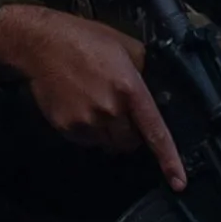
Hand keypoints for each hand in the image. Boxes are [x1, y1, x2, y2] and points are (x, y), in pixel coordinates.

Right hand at [0, 2, 180, 182]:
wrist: (41, 43)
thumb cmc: (84, 39)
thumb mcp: (126, 46)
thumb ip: (144, 70)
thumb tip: (154, 90)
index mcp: (130, 89)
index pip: (155, 131)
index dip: (169, 159)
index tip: (179, 182)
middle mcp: (110, 110)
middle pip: (130, 142)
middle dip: (130, 133)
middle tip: (121, 112)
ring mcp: (86, 121)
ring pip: (108, 143)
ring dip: (109, 132)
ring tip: (97, 104)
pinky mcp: (67, 127)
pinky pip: (87, 141)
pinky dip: (89, 130)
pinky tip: (81, 106)